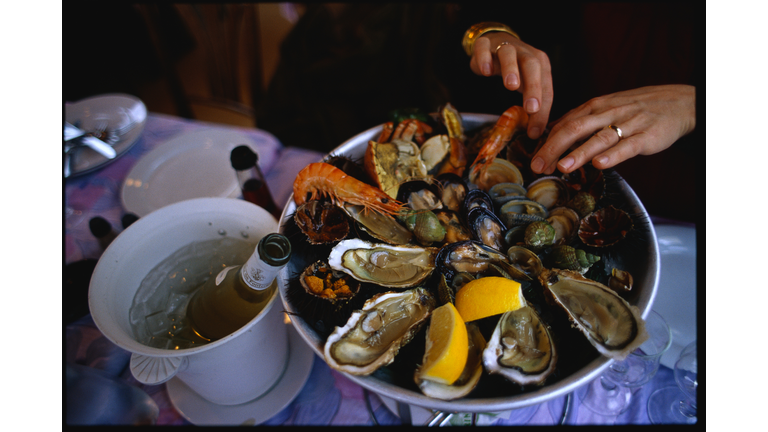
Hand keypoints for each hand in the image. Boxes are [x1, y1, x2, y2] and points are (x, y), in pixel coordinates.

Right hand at [469, 32, 552, 139]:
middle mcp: (524, 52)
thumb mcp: (526, 86)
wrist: (495, 44)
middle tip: (531, 108)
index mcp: (540, 64)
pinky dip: (484, 57)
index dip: (543, 109)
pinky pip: (484, 47)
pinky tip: (484, 72)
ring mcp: (504, 46)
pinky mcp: (484, 44)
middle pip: (532, 66)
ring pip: (509, 53)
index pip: (545, 86)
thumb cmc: (516, 69)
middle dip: (533, 87)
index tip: (535, 131)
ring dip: (511, 69)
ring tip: (511, 86)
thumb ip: (532, 107)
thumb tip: (534, 133)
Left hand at [530, 85, 695, 174]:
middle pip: (575, 129)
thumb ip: (581, 120)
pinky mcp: (646, 136)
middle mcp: (608, 113)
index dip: (547, 141)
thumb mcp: (606, 108)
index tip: (534, 158)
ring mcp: (627, 124)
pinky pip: (627, 145)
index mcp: (595, 106)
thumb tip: (551, 132)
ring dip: (579, 153)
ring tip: (562, 167)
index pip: (565, 122)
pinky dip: (613, 155)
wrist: (677, 102)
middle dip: (554, 148)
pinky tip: (599, 165)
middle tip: (539, 166)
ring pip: (599, 138)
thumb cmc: (636, 108)